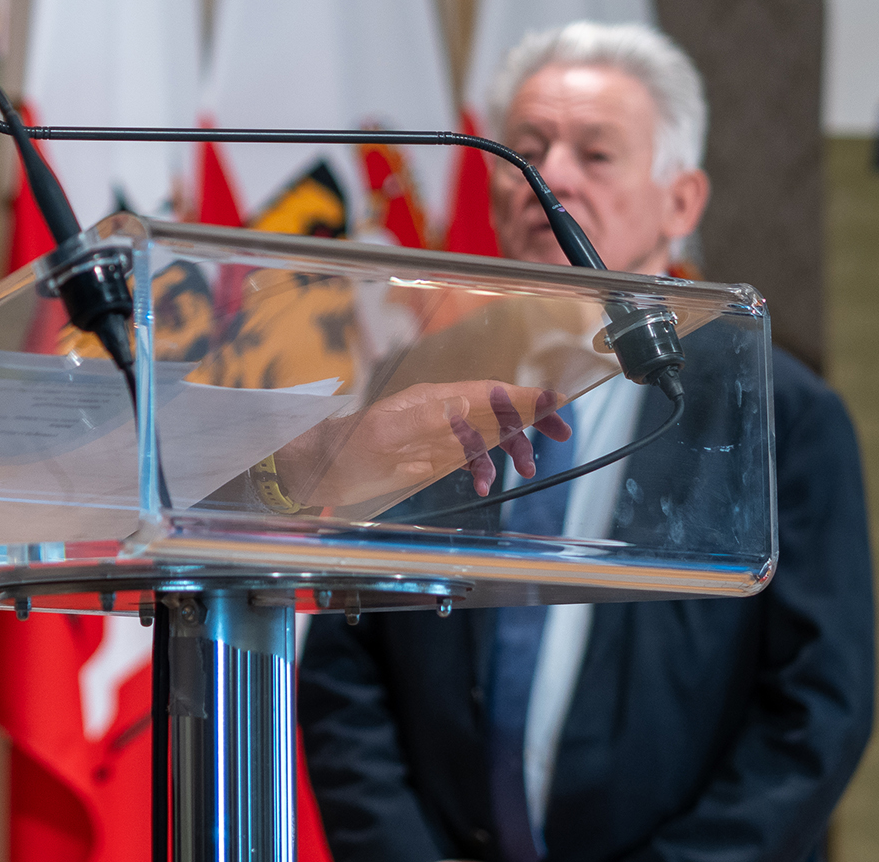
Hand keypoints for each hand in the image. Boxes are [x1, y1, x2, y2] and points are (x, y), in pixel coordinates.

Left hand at [288, 381, 570, 509]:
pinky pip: (467, 455)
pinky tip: (484, 486)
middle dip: (529, 419)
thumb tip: (464, 407)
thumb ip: (425, 420)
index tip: (555, 405)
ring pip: (486, 433)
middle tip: (561, 436)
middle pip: (495, 408)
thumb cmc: (345, 450)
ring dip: (511, 448)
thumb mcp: (383, 435)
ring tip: (526, 471)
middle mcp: (438, 411)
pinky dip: (483, 468)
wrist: (316, 469)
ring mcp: (434, 433)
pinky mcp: (428, 454)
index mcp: (433, 400)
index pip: (488, 392)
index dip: (524, 398)